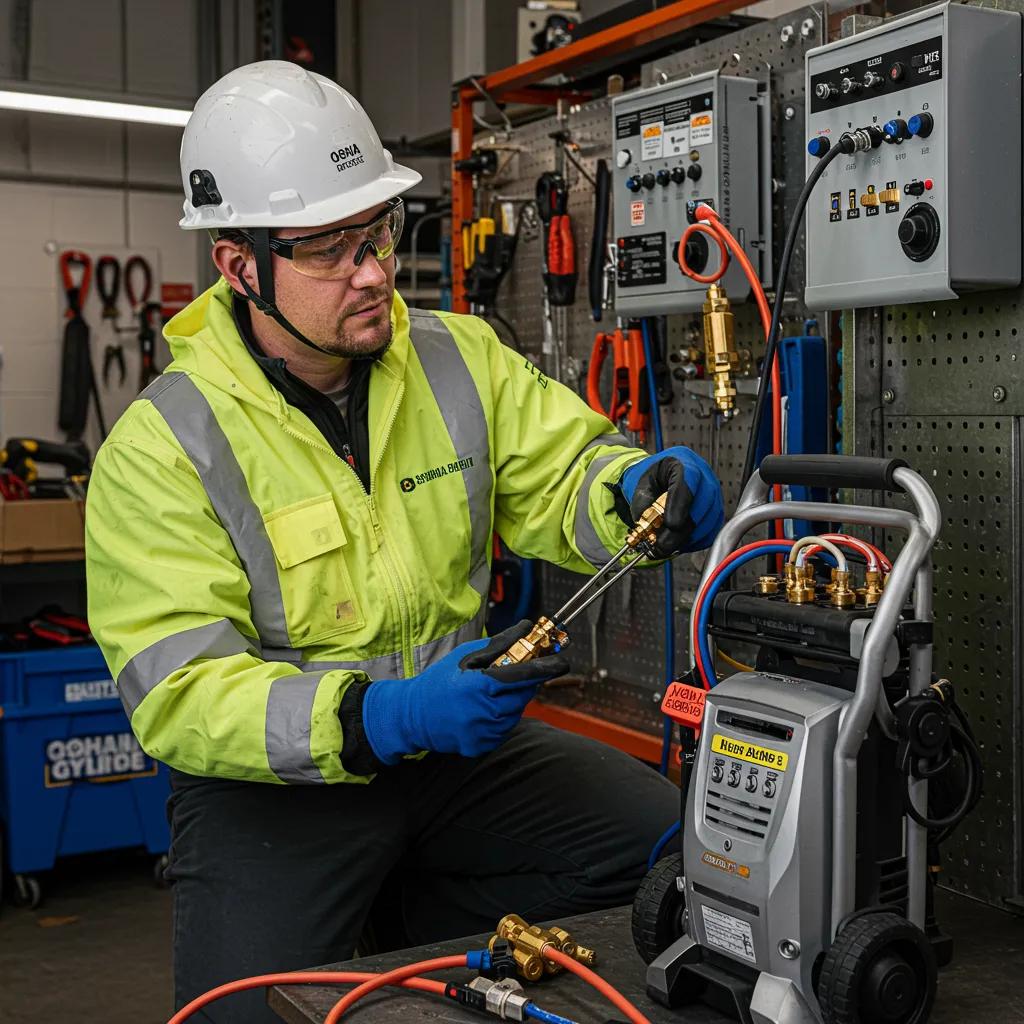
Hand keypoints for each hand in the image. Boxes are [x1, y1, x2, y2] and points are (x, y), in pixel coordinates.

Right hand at [361, 619, 569, 762]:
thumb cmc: (439, 682)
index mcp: (481, 687)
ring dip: (512, 699)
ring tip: (489, 693)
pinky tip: (482, 709)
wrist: (413, 716)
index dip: (546, 668)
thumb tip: (525, 628)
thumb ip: (499, 644)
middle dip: (524, 682)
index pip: (524, 676)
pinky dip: (501, 716)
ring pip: (516, 712)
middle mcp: (485, 713)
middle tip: (512, 673)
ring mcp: (484, 733)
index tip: (563, 661)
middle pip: (524, 694)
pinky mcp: (482, 746)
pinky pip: (504, 728)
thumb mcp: (466, 657)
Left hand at [619, 447, 723, 556]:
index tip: (670, 525)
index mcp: (682, 461)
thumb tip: (652, 533)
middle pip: (703, 502)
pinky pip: (712, 529)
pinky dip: (696, 541)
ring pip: (710, 519)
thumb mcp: (639, 489)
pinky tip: (679, 544)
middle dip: (683, 528)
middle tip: (663, 544)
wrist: (659, 482)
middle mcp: (703, 474)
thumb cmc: (650, 483)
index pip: (688, 480)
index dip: (680, 505)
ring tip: (666, 546)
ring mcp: (713, 492)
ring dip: (688, 537)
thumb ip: (643, 507)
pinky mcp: (717, 509)